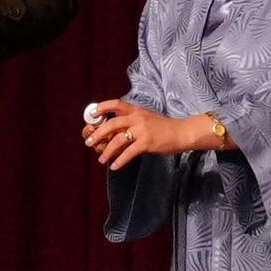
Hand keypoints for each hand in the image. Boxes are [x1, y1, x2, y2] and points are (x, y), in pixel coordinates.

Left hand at [84, 98, 199, 169]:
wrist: (181, 132)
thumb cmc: (163, 127)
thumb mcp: (146, 118)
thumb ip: (131, 122)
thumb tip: (112, 132)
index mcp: (136, 110)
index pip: (116, 103)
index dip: (102, 107)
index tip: (92, 114)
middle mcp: (137, 118)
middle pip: (112, 124)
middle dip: (98, 134)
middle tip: (89, 142)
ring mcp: (142, 130)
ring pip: (118, 140)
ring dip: (107, 151)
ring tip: (101, 159)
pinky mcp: (147, 142)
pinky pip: (129, 152)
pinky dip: (120, 160)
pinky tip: (115, 166)